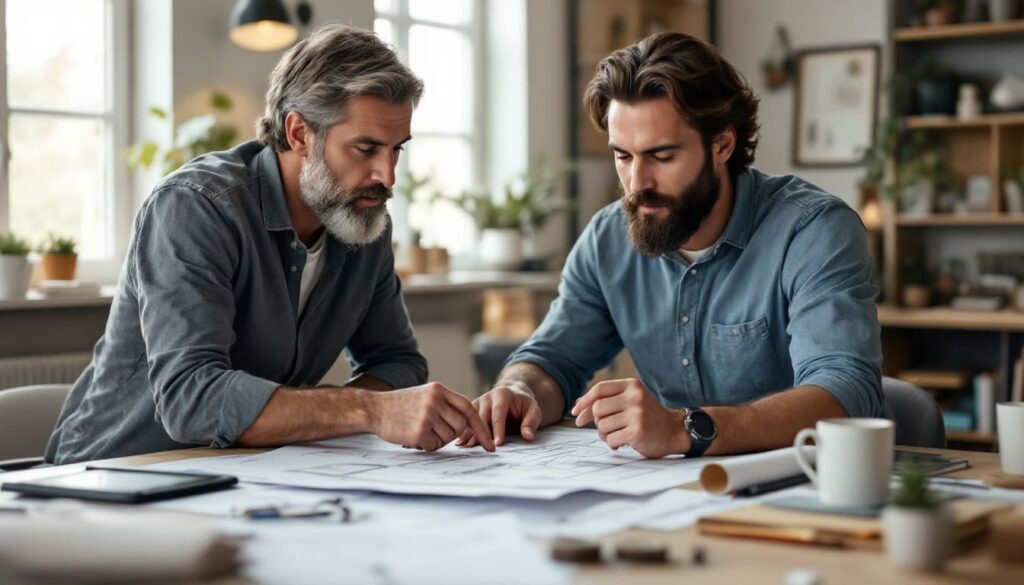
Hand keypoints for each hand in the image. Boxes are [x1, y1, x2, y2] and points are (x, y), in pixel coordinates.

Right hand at [369, 382, 494, 451]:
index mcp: (439, 390)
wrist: (374, 408)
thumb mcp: (426, 394)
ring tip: (422, 431)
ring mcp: (427, 415)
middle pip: (461, 426)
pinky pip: (433, 445)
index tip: (490, 443)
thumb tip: (469, 424)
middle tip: (437, 433)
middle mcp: (435, 400)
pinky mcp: (418, 430)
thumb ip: (446, 404)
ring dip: (438, 440)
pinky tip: (414, 436)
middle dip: (454, 435)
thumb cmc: (401, 405)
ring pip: (448, 438)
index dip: (481, 427)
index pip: (469, 408)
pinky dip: (426, 445)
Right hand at [457, 384, 542, 447]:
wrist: (514, 396)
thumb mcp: (533, 411)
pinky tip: (460, 443)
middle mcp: (487, 397)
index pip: (498, 413)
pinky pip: (466, 421)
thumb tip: (528, 437)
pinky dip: (463, 432)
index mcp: (502, 394)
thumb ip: (531, 423)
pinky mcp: (472, 410)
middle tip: (477, 448)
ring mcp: (478, 402)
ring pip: (471, 419)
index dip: (498, 429)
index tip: (498, 444)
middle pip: (481, 416)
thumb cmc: (524, 406)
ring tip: (464, 448)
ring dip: (468, 433)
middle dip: (480, 433)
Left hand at [571, 378, 688, 458]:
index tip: (575, 413)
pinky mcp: (637, 431)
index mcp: (632, 386)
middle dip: (597, 422)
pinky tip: (623, 442)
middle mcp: (634, 397)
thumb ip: (609, 400)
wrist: (674, 431)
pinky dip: (613, 443)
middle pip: (597, 409)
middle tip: (607, 428)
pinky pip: (610, 439)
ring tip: (618, 434)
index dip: (584, 401)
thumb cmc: (648, 417)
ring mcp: (636, 414)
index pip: (599, 389)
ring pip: (602, 426)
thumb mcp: (632, 400)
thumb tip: (578, 406)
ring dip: (605, 435)